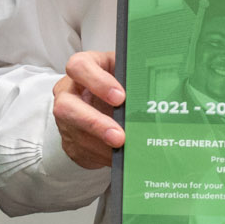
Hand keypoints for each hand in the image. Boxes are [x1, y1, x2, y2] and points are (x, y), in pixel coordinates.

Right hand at [52, 51, 123, 167]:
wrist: (102, 100)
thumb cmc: (114, 82)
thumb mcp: (123, 71)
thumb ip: (133, 74)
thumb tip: (158, 87)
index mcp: (82, 68)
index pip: (79, 67)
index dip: (98, 82)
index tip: (120, 97)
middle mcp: (68, 92)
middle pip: (67, 107)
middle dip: (95, 123)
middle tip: (119, 136)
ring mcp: (65, 118)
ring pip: (76, 134)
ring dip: (101, 145)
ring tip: (124, 149)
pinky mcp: (70, 140)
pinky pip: (82, 151)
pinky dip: (101, 155)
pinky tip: (117, 155)